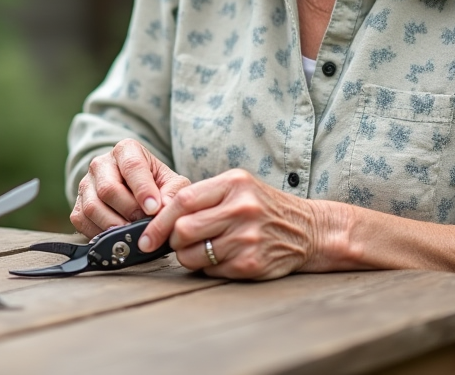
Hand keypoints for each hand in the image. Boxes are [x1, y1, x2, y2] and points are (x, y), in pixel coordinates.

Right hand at [71, 139, 190, 237]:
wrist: (135, 192)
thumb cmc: (156, 185)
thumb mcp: (171, 183)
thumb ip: (172, 193)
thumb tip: (164, 209)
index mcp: (126, 150)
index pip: (132, 166)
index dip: (143, 190)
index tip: (153, 209)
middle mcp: (101, 163)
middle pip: (108, 189)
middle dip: (129, 211)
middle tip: (144, 225)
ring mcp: (86, 184)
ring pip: (92, 207)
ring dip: (114, 226)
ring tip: (133, 234)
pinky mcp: (77, 205)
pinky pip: (82, 221)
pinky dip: (99, 233)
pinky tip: (116, 237)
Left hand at [139, 169, 342, 279]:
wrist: (309, 229)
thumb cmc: (263, 207)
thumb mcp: (238, 187)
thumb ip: (203, 197)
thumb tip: (157, 218)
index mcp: (234, 183)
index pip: (183, 201)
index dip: (158, 221)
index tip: (145, 236)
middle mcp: (241, 208)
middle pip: (184, 230)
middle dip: (173, 240)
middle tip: (180, 241)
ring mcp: (247, 237)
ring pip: (193, 255)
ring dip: (189, 257)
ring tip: (203, 250)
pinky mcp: (251, 263)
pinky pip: (211, 271)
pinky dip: (208, 268)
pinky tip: (223, 258)